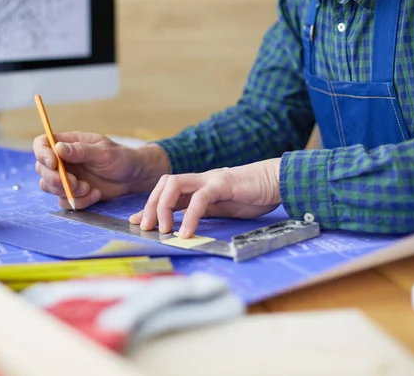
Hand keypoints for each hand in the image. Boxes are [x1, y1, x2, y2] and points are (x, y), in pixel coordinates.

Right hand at [33, 132, 170, 208]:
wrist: (133, 177)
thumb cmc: (120, 158)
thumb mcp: (103, 152)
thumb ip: (81, 151)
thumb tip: (58, 149)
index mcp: (67, 143)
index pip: (42, 144)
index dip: (42, 154)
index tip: (53, 164)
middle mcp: (63, 160)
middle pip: (42, 169)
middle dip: (56, 179)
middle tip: (75, 183)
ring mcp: (66, 177)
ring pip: (49, 187)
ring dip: (68, 191)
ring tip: (89, 188)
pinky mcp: (73, 193)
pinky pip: (64, 201)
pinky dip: (78, 201)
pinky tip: (95, 194)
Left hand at [128, 158, 281, 237]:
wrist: (277, 181)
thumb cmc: (252, 195)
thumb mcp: (221, 208)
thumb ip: (201, 213)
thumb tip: (182, 227)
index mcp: (198, 186)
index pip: (165, 191)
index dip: (148, 206)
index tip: (136, 222)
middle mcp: (199, 179)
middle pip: (163, 184)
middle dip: (150, 206)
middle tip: (145, 228)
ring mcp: (209, 179)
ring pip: (173, 185)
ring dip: (163, 208)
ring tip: (164, 230)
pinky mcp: (222, 183)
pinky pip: (199, 198)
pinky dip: (189, 216)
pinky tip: (186, 233)